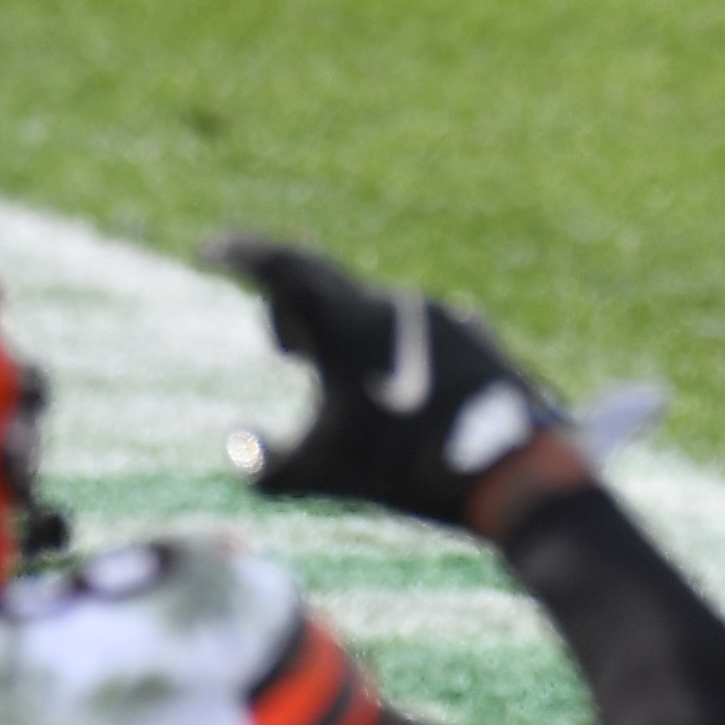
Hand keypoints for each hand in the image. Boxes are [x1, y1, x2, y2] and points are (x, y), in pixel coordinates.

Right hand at [210, 238, 574, 530]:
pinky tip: (384, 379)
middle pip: (326, 287)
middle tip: (280, 343)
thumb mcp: (320, 475)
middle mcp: (398, 306)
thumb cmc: (408, 471)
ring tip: (327, 363)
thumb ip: (263, 462)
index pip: (285, 266)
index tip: (209, 248)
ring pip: (373, 310)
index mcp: (352, 322)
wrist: (515, 476)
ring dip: (342, 331)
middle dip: (291, 310)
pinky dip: (384, 348)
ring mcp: (443, 318)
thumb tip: (241, 441)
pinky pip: (414, 330)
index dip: (242, 252)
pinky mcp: (475, 339)